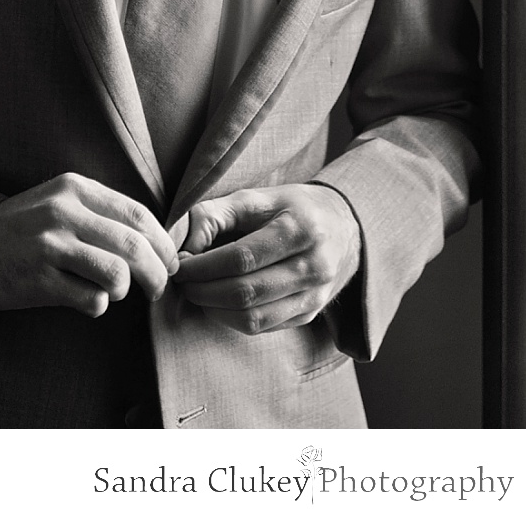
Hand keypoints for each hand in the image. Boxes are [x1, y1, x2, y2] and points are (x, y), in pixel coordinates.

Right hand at [0, 172, 176, 317]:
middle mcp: (64, 212)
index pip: (138, 215)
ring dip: (126, 291)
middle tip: (159, 288)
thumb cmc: (22, 229)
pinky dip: (98, 306)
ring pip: (118, 274)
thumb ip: (99, 212)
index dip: (163, 243)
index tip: (170, 261)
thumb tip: (153, 240)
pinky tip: (88, 301)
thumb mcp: (58, 202)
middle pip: (134, 246)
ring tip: (115, 293)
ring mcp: (50, 246)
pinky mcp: (38, 280)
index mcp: (75, 188)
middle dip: (158, 272)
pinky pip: (91, 299)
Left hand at [174, 184, 360, 334]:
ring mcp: (315, 295)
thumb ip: (216, 214)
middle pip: (246, 293)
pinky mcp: (310, 314)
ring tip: (196, 293)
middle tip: (182, 282)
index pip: (242, 258)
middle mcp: (314, 266)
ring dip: (214, 310)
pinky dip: (231, 319)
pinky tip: (218, 303)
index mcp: (302, 228)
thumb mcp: (258, 197)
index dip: (204, 266)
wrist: (344, 226)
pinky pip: (263, 328)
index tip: (181, 264)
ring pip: (253, 319)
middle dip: (203, 291)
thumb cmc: (293, 207)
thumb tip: (184, 247)